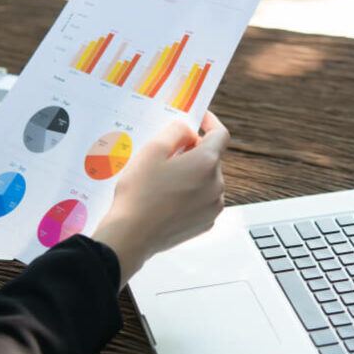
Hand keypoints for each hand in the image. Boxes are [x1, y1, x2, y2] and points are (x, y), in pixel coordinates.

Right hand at [92, 111, 229, 288]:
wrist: (132, 236)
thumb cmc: (139, 194)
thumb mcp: (152, 150)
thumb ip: (176, 131)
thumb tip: (188, 130)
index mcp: (206, 163)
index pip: (221, 134)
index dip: (210, 122)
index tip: (200, 118)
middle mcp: (217, 185)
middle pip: (212, 158)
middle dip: (194, 151)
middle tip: (168, 154)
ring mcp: (213, 206)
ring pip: (208, 179)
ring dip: (193, 174)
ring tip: (165, 180)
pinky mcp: (206, 222)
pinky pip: (204, 199)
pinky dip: (192, 193)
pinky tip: (168, 198)